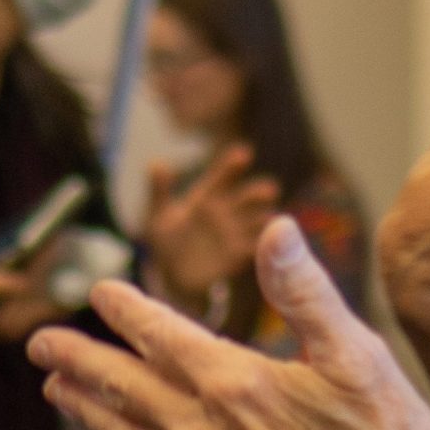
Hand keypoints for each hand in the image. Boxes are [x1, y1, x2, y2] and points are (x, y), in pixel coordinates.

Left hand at [31, 218, 429, 429]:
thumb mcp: (357, 352)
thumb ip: (305, 290)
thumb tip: (276, 230)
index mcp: (236, 384)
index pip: (161, 335)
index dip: (125, 310)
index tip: (97, 291)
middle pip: (125, 387)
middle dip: (78, 361)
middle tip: (39, 343)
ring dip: (90, 414)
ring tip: (57, 393)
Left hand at [143, 144, 281, 304]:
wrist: (172, 275)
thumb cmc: (166, 242)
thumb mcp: (158, 216)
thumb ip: (159, 191)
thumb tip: (156, 164)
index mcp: (207, 198)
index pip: (222, 177)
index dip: (232, 166)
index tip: (244, 154)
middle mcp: (225, 213)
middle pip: (246, 198)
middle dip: (258, 193)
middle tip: (270, 189)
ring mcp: (233, 233)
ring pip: (255, 221)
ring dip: (266, 219)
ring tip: (273, 218)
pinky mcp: (237, 255)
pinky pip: (253, 248)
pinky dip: (263, 246)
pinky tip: (271, 244)